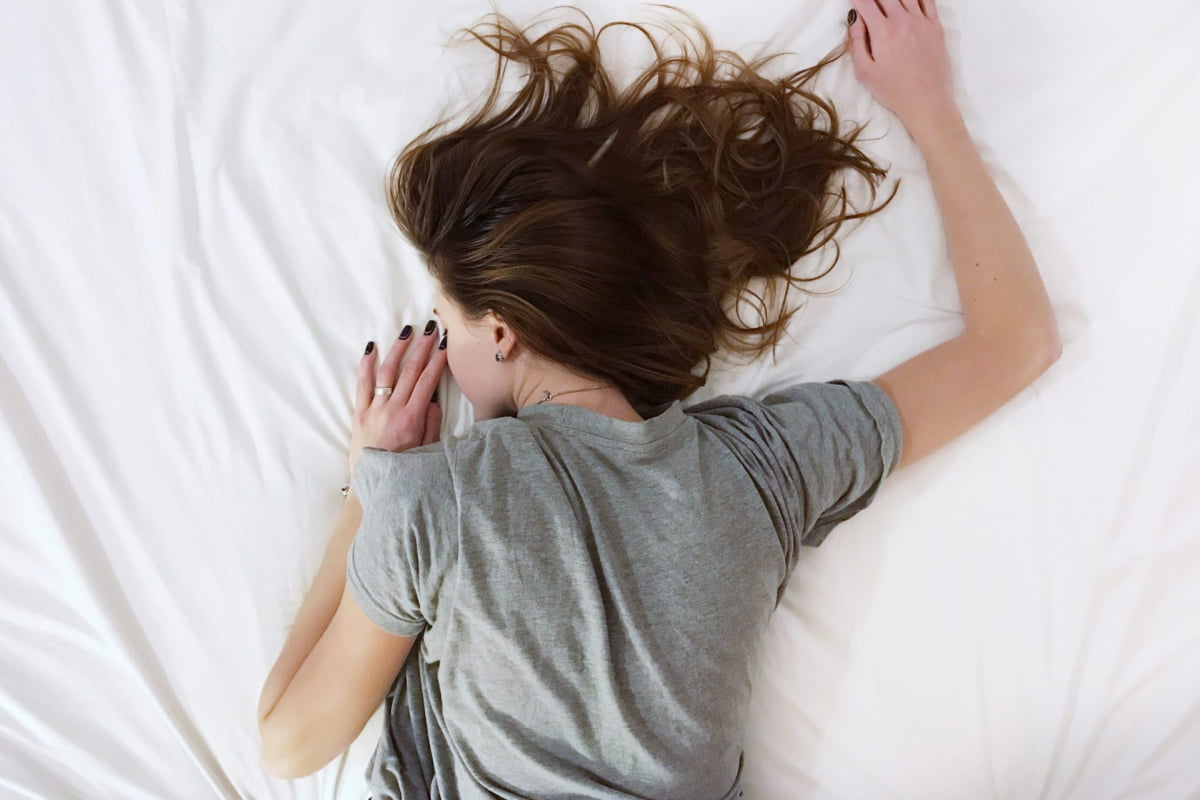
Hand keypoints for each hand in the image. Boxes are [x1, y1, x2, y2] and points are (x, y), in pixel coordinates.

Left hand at [348, 324, 446, 475]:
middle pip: (410, 371)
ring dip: (398, 349)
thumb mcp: (427, 449)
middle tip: (431, 329)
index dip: (437, 360)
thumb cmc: (403, 469)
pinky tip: (371, 348)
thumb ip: (432, 423)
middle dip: (422, 347)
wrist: (374, 484)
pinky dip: (366, 364)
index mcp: (412, 418)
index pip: (428, 381)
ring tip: (406, 332)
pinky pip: (362, 384)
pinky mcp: (359, 412)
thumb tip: (434, 399)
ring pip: (387, 372)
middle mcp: (393, 409)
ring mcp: (374, 409)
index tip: (445, 344)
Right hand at [846, 0, 957, 136]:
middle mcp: (902, 20)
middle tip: (869, 4)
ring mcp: (921, 21)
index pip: (866, 3)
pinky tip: (908, 1)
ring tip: (886, 3)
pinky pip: (927, 0)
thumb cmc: (894, 90)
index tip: (854, 1)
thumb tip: (855, 19)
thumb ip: (856, 42)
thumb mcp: (864, 72)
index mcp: (882, 31)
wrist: (927, 101)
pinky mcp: (935, 27)